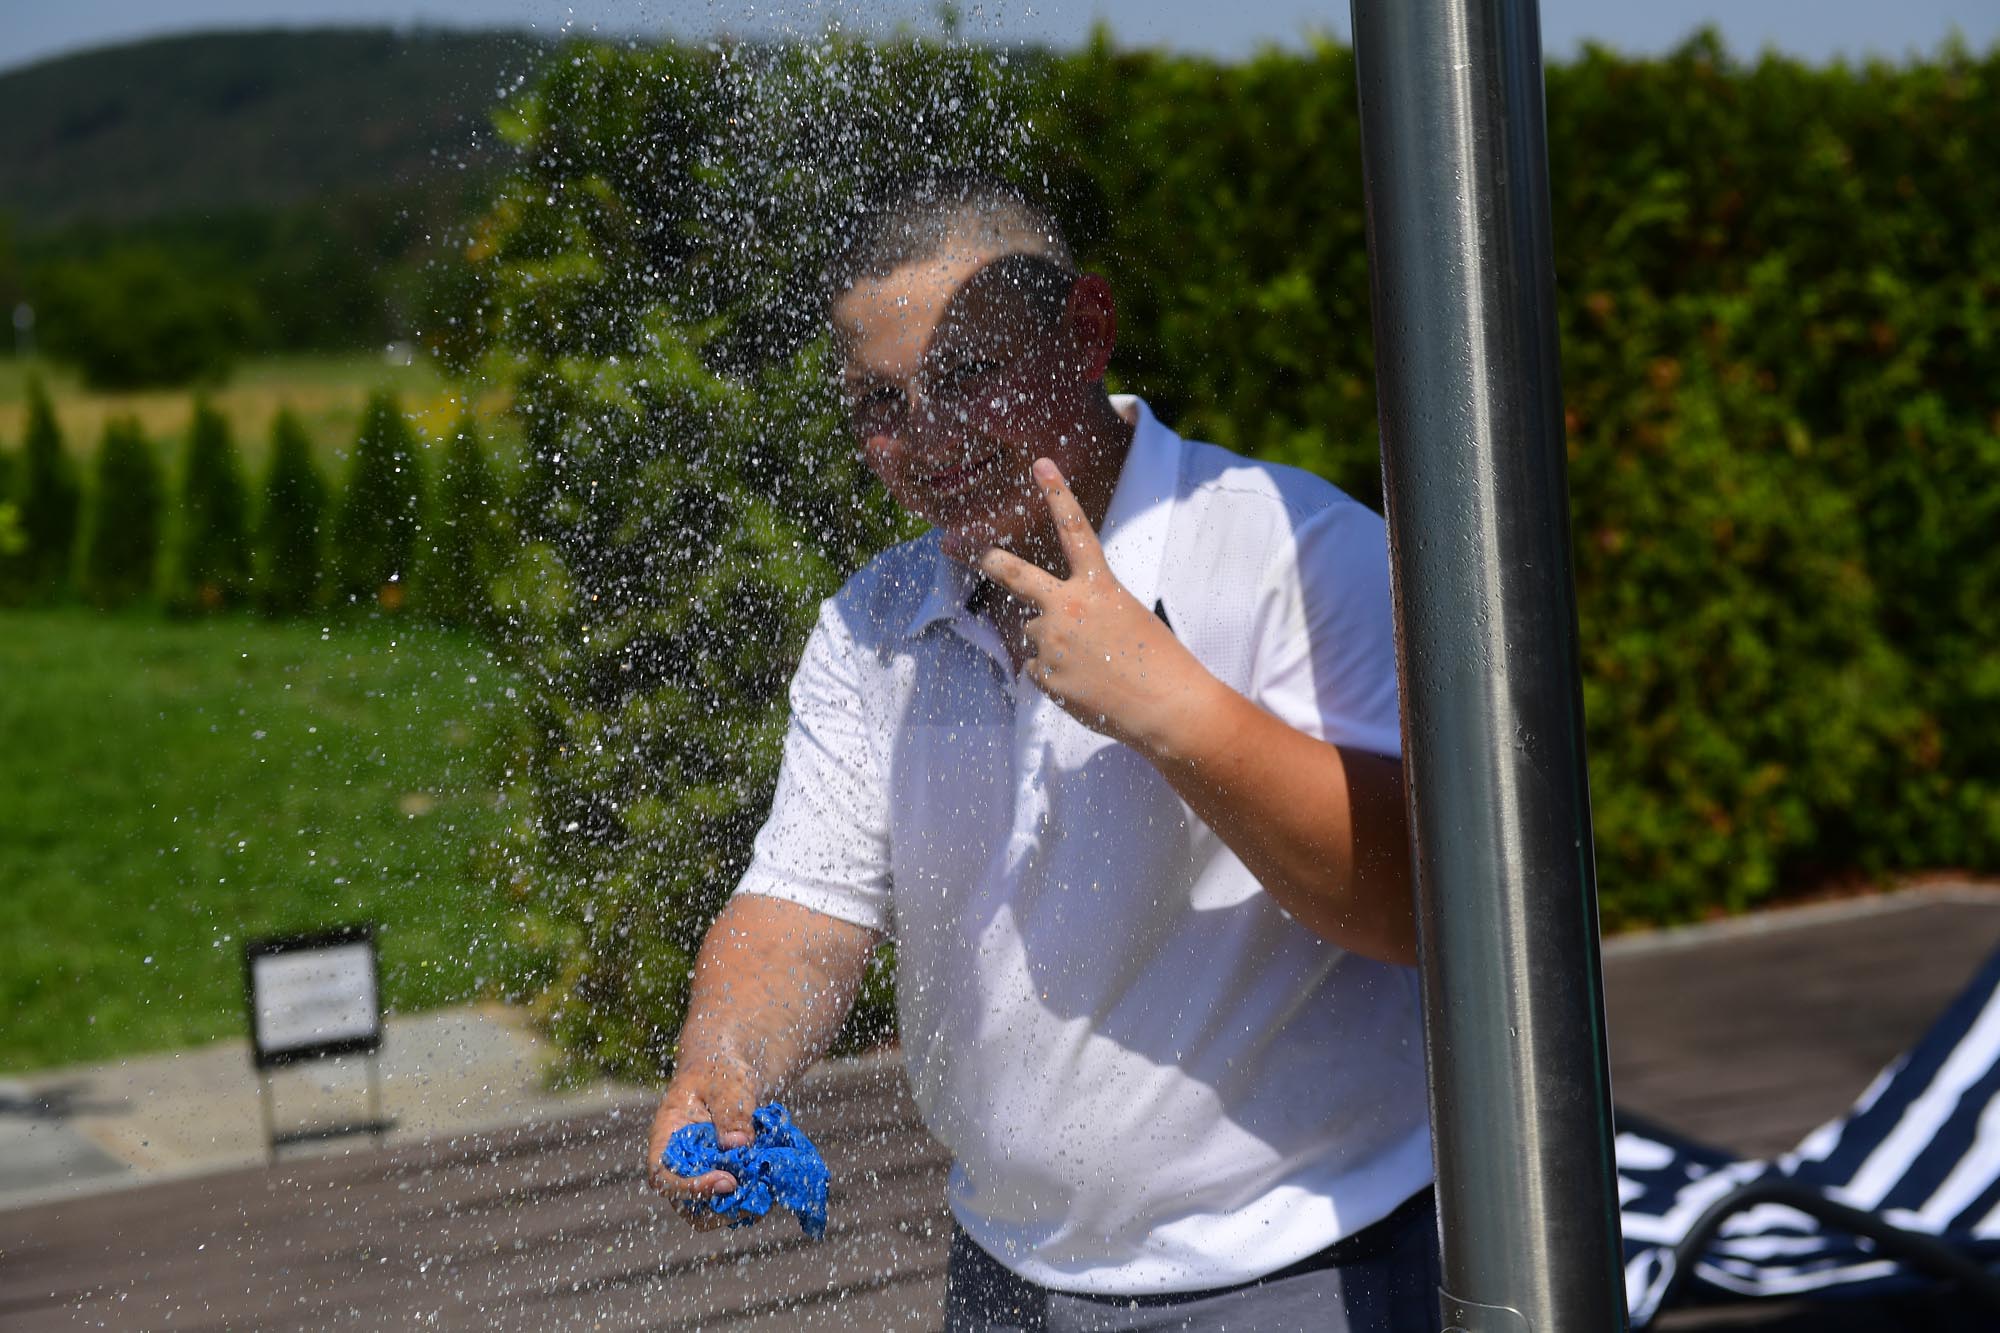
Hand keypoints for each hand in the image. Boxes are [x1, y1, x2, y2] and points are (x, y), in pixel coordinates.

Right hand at [646, 1054, 758, 1230]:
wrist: (728, 1073)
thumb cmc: (720, 1071)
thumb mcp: (728, 1083)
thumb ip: (732, 1110)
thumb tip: (738, 1144)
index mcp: (666, 1137)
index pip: (663, 1176)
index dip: (691, 1188)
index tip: (728, 1182)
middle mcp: (677, 1163)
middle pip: (685, 1206)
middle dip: (719, 1208)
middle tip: (754, 1196)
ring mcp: (697, 1174)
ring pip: (708, 1212)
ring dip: (736, 1209)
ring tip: (766, 1189)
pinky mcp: (718, 1178)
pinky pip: (728, 1202)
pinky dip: (748, 1199)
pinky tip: (769, 1183)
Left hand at [976, 458, 1217, 752]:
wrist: (1166, 706)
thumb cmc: (1157, 660)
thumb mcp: (1127, 616)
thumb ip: (1088, 609)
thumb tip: (1047, 626)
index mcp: (1099, 586)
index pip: (1075, 530)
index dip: (1058, 494)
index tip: (1041, 465)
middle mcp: (1069, 607)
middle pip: (1016, 575)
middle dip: (989, 560)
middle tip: (959, 548)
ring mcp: (1052, 641)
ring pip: (1036, 632)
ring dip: (1054, 644)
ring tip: (1094, 665)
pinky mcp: (1044, 674)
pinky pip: (1037, 668)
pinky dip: (1056, 676)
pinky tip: (1085, 685)